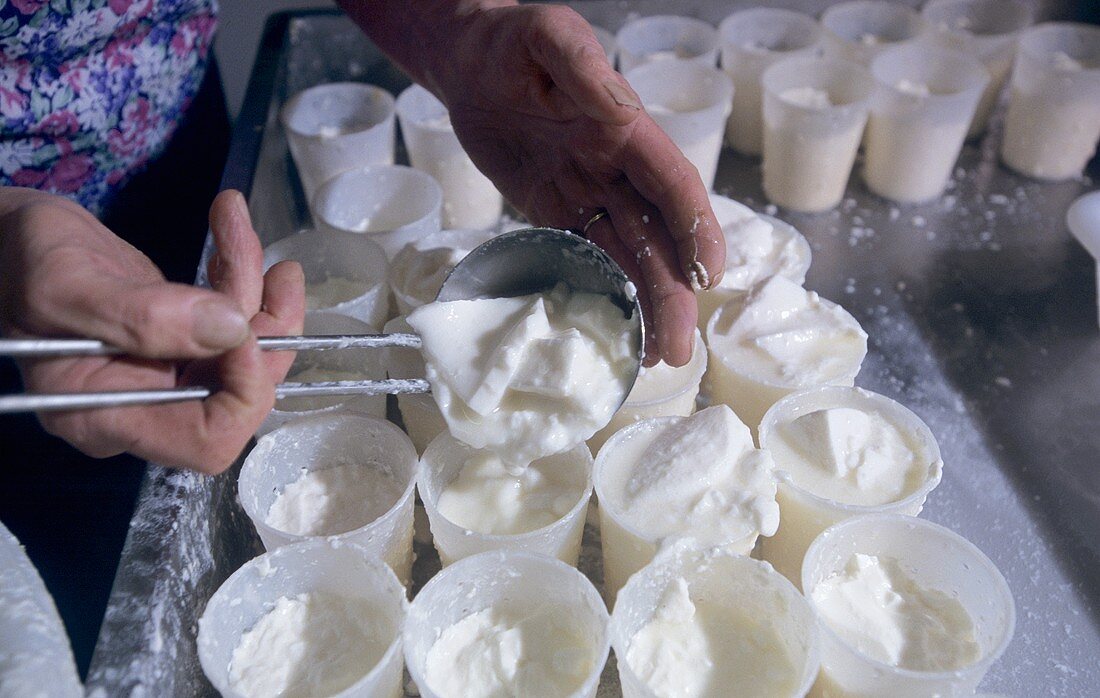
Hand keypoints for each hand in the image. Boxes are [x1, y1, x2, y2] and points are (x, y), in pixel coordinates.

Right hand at [0, 188, 304, 473]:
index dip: (244, 393)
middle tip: (276, 269)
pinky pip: (230, 317)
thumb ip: (144, 314)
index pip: (207, 440)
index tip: (246, 330)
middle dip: (267, 330)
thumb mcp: (65, 282)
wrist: (1, 241)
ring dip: (256, 286)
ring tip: (235, 221)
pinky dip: (239, 270)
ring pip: (246, 348)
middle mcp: (144, 405)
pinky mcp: (178, 339)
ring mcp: (165, 372)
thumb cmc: (12, 263)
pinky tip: (228, 222)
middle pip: (241, 394)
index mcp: (107, 415)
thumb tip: (230, 328)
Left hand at [435, 4, 724, 365]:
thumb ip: (583, 67)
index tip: (709, 274)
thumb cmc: (511, 41)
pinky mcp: (555, 211)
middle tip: (679, 347)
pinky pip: (586, 257)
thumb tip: (620, 110)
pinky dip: (604, 293)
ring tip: (657, 356)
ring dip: (645, 305)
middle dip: (672, 291)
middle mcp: (615, 168)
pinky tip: (617, 330)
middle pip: (656, 236)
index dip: (695, 228)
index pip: (672, 184)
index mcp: (626, 129)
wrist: (468, 62)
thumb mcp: (549, 35)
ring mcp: (587, 193)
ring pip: (626, 257)